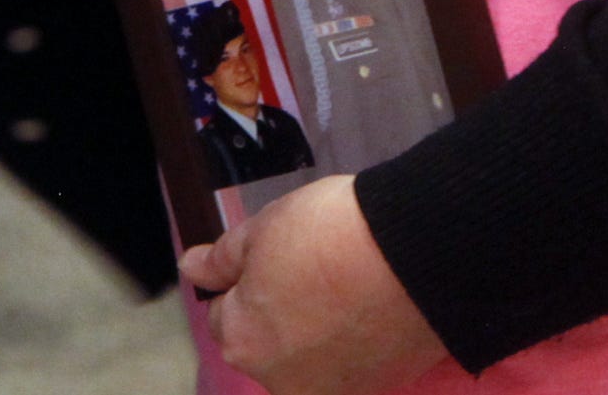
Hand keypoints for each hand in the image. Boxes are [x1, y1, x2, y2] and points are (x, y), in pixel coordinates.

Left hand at [180, 175, 449, 394]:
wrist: (417, 255)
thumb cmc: (327, 235)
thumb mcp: (262, 230)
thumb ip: (221, 258)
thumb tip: (191, 269)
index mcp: (242, 342)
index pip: (221, 314)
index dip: (243, 279)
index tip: (273, 255)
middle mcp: (280, 382)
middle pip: (265, 343)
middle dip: (277, 310)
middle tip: (311, 265)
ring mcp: (332, 391)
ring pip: (307, 357)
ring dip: (315, 330)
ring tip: (343, 285)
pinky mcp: (377, 389)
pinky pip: (349, 364)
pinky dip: (351, 341)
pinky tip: (367, 307)